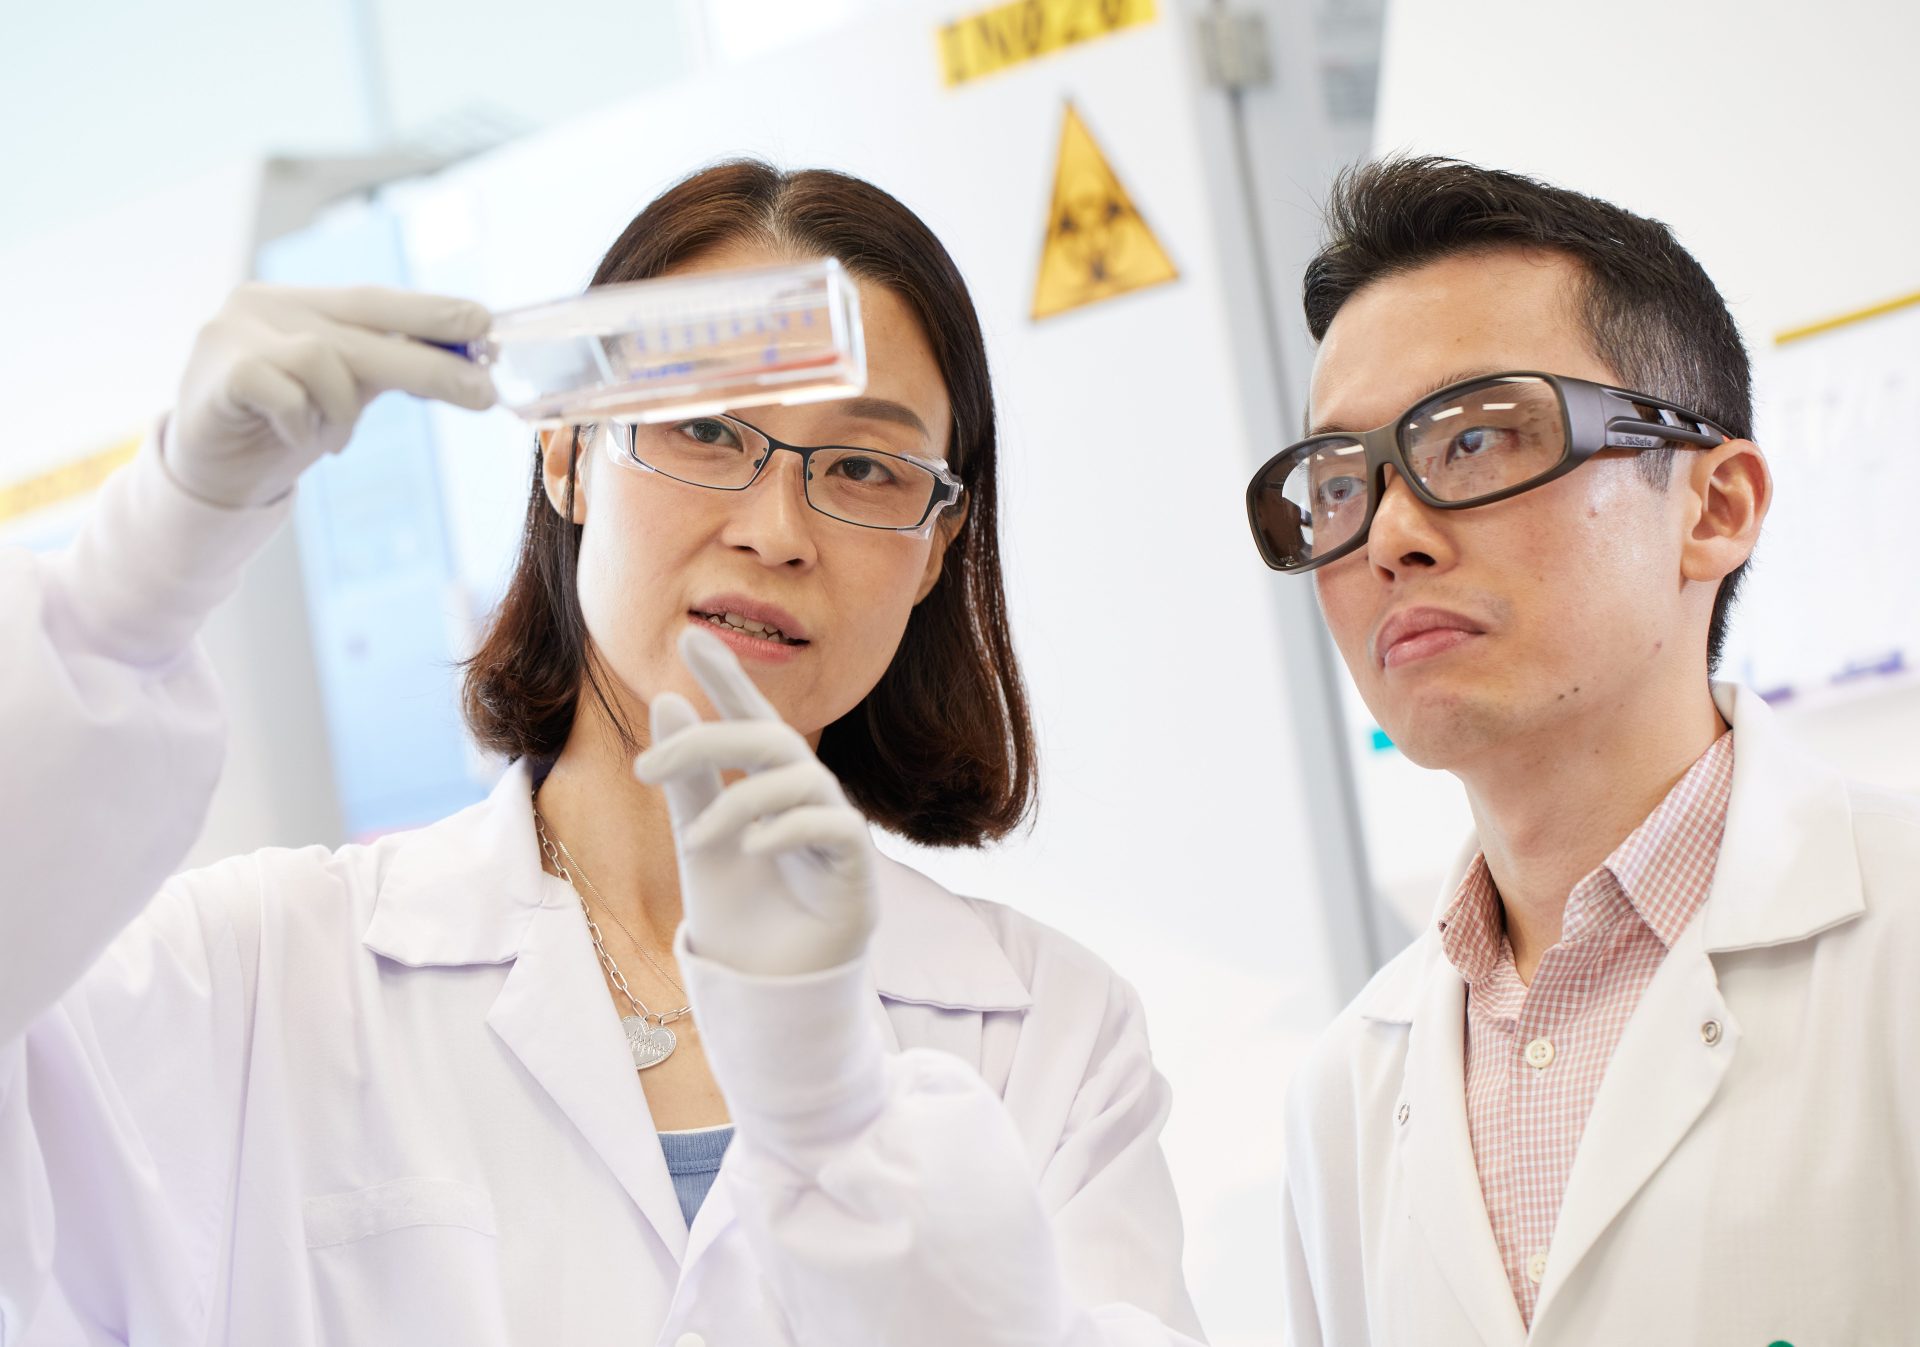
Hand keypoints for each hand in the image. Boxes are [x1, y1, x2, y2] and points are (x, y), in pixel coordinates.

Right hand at [164, 283, 495, 507]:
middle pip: (366, 327)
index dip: (431, 310)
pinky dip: (304, 422)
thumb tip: (467, 364)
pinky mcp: (219, 371)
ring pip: (327, 359)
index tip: (484, 324)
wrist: (209, 475)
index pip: (377, 300)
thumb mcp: (343, 395)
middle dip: (430, 364)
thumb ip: (389, 369)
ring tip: (332, 439)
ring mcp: (235, 331)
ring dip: (344, 410)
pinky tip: (296, 438)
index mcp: (302, 303)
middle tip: (482, 393)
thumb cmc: (282, 428)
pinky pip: (287, 392)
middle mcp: (267, 304)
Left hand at [635, 626, 879, 977]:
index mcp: (770, 785)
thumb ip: (688, 779)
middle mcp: (807, 796)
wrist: (762, 987)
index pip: (751, 718)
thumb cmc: (740, 912)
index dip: (727, 677)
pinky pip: (831, 824)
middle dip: (708, 741)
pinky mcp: (855, 868)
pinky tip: (750, 849)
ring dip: (737, 802)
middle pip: (770, 738)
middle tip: (646, 767)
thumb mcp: (697, 838)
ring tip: (697, 840)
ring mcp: (834, 829)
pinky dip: (785, 828)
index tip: (691, 637)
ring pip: (798, 777)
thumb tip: (668, 701)